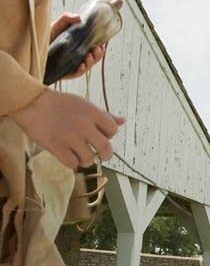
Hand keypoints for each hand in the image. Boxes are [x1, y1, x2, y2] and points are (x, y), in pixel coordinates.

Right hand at [10, 88, 124, 168]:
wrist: (30, 102)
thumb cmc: (60, 104)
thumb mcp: (84, 104)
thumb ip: (104, 115)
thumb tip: (122, 121)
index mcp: (92, 112)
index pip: (113, 130)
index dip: (109, 135)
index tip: (101, 136)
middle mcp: (83, 125)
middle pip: (106, 148)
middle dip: (105, 155)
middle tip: (100, 154)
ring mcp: (70, 136)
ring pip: (89, 159)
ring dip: (86, 160)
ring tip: (80, 155)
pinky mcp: (56, 146)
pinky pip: (72, 164)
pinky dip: (72, 163)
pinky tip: (68, 156)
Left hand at [50, 12, 105, 78]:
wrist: (32, 49)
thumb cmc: (44, 38)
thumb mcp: (56, 25)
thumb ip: (66, 19)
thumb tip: (79, 17)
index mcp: (78, 47)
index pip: (92, 49)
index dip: (99, 48)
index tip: (102, 44)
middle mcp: (77, 57)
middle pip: (92, 58)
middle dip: (97, 55)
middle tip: (97, 49)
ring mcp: (72, 66)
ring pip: (87, 67)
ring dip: (91, 62)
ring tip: (89, 56)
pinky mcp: (65, 73)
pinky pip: (76, 74)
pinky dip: (80, 70)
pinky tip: (81, 65)